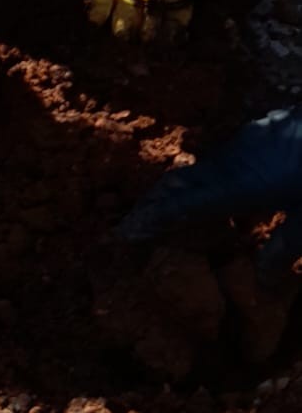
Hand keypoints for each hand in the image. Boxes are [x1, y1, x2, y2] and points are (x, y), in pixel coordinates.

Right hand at [118, 108, 301, 241]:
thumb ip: (284, 249)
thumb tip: (260, 282)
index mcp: (243, 185)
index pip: (187, 204)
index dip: (156, 218)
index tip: (127, 231)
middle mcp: (237, 160)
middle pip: (184, 181)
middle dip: (156, 201)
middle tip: (134, 221)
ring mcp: (248, 141)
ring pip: (203, 167)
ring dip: (181, 188)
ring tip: (165, 207)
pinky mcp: (262, 131)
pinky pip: (224, 157)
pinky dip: (209, 177)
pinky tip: (218, 189)